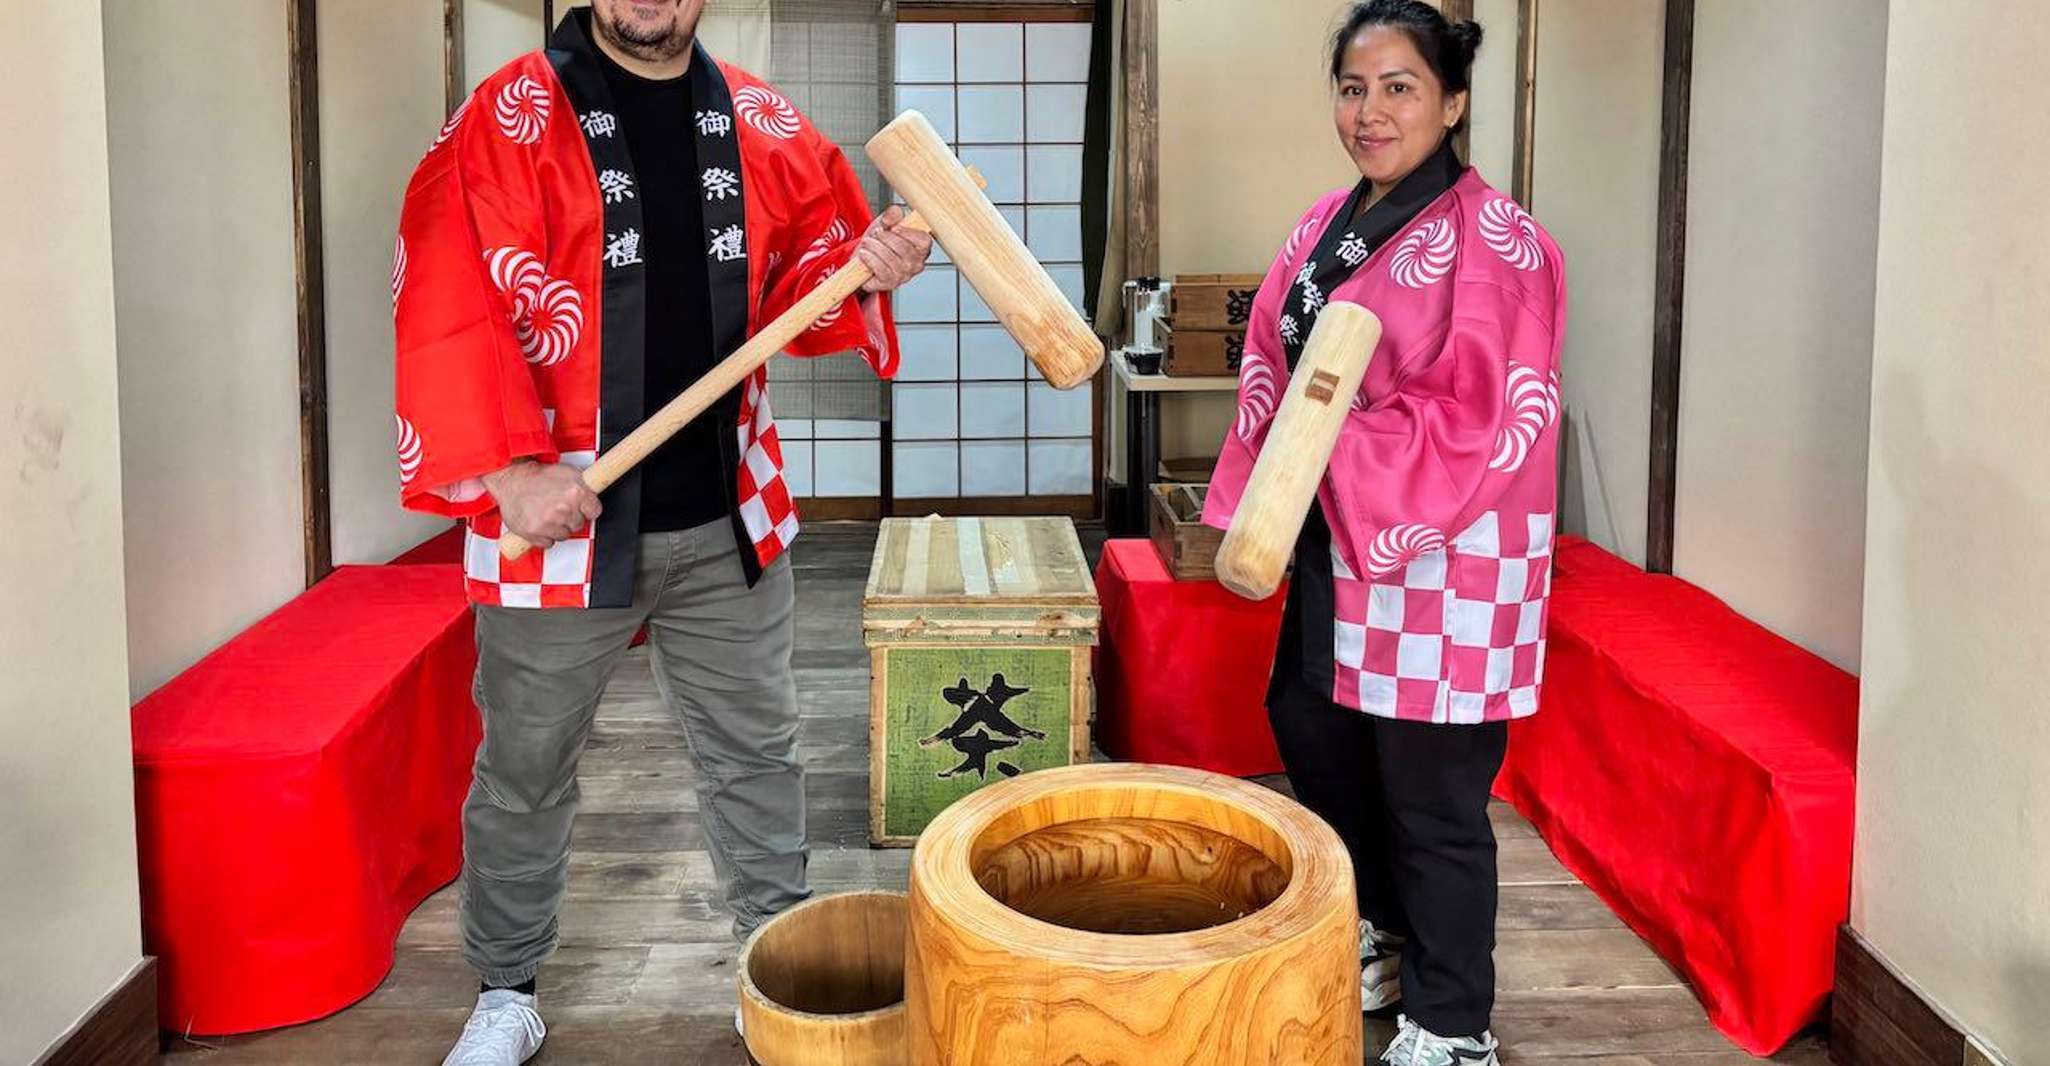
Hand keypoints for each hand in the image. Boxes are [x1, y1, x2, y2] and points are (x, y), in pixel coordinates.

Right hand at [482, 460, 600, 551]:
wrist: (512, 479)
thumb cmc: (538, 476)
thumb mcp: (568, 472)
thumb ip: (584, 487)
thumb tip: (594, 497)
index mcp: (576, 493)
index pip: (595, 511)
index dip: (587, 508)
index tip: (580, 506)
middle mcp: (564, 509)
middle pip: (579, 525)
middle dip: (570, 517)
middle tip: (557, 506)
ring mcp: (549, 523)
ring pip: (564, 535)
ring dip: (557, 527)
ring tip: (546, 512)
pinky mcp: (534, 533)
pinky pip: (548, 543)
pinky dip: (544, 535)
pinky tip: (539, 521)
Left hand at [857, 206, 935, 293]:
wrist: (864, 259)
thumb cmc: (880, 243)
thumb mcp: (887, 223)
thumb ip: (893, 214)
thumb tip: (894, 214)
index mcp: (921, 248)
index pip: (923, 240)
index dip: (907, 232)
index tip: (894, 228)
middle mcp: (915, 264)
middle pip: (904, 249)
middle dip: (886, 238)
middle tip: (876, 234)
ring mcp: (903, 276)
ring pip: (891, 259)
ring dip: (875, 247)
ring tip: (868, 242)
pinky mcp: (889, 283)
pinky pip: (881, 270)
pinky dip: (870, 259)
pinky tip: (864, 253)